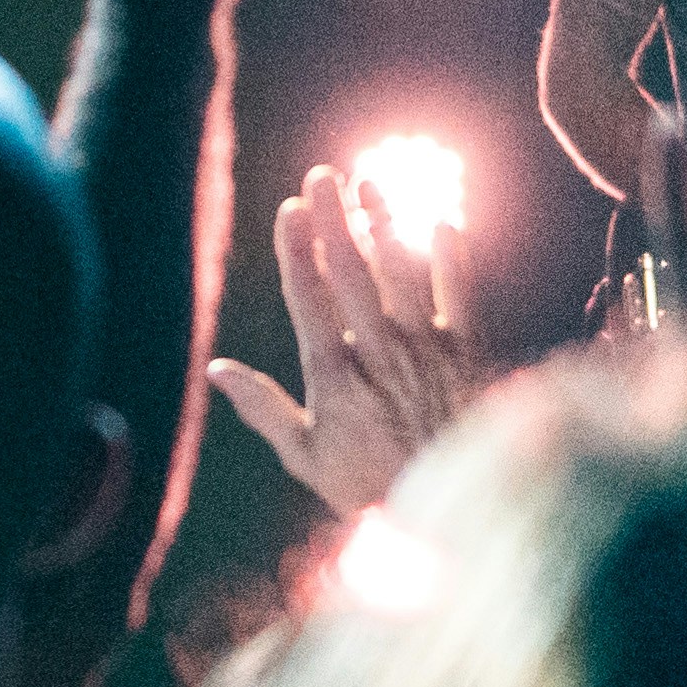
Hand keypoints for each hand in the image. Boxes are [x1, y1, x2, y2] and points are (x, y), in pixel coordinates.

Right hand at [205, 161, 479, 520]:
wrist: (456, 509)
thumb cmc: (372, 487)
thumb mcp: (307, 459)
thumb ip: (264, 409)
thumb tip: (217, 369)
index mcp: (335, 376)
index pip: (309, 298)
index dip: (298, 250)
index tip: (288, 210)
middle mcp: (379, 352)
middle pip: (353, 272)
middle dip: (335, 220)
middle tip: (323, 177)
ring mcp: (427, 348)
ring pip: (404, 271)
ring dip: (386, 223)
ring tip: (371, 182)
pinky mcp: (469, 351)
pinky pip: (462, 292)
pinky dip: (453, 255)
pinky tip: (442, 219)